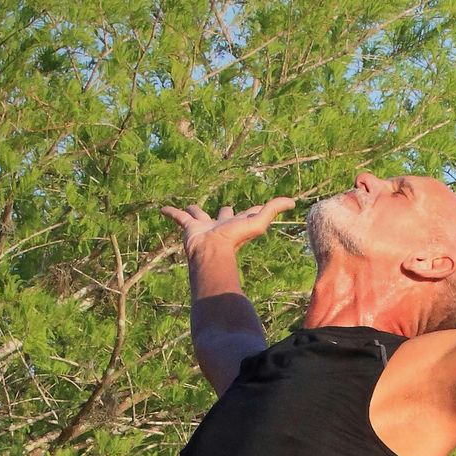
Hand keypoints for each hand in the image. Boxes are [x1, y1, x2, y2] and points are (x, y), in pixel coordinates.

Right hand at [160, 196, 295, 256]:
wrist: (210, 253)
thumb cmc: (234, 240)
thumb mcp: (258, 222)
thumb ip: (273, 210)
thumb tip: (293, 202)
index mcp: (236, 224)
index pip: (246, 214)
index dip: (253, 210)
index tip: (258, 207)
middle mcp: (220, 225)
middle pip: (223, 214)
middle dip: (224, 211)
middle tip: (225, 208)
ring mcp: (204, 226)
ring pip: (198, 214)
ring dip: (194, 211)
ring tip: (189, 209)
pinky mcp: (189, 227)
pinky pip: (178, 217)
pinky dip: (171, 213)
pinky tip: (162, 209)